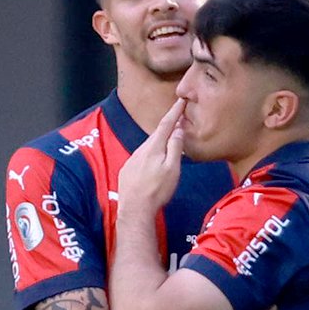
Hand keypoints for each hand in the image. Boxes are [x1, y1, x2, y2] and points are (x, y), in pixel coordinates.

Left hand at [116, 98, 185, 214]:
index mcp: (154, 147)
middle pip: (156, 134)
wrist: (134, 209)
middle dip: (167, 128)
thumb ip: (175, 147)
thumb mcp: (172, 169)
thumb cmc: (157, 191)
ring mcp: (132, 159)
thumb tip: (178, 130)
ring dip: (158, 144)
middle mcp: (141, 149)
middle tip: (178, 122)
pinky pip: (140, 158)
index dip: (174, 112)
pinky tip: (152, 165)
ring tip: (167, 146)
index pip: (166, 124)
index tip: (181, 100)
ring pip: (148, 147)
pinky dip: (149, 156)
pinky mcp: (127, 170)